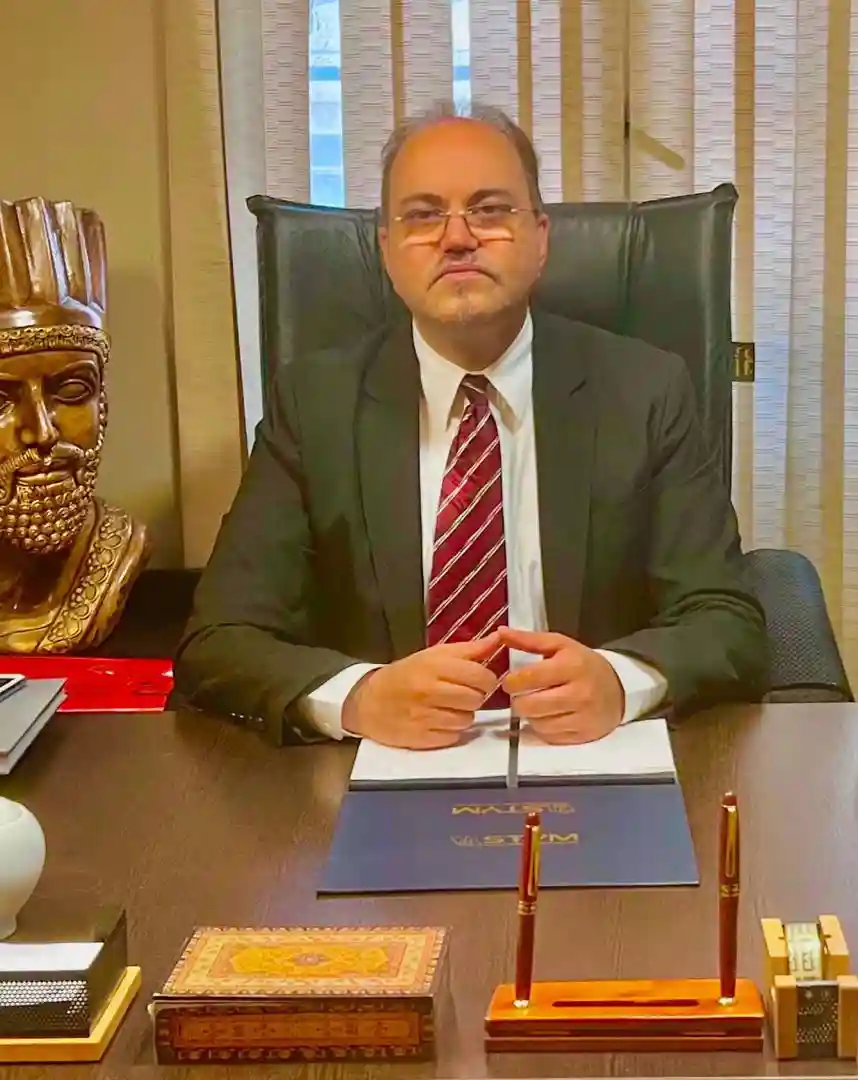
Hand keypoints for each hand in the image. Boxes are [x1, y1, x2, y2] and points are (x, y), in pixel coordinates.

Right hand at [342, 632, 501, 749]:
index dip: (486, 679)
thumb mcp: (433, 655)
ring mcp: (424, 717)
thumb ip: (468, 649)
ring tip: (449, 707)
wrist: (368, 701)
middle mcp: (429, 691)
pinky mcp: (421, 738)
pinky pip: (454, 736)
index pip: (480, 675)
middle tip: (463, 693)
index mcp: (433, 666)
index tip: (479, 680)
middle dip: (475, 697)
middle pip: (476, 699)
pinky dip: (452, 730)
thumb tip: (499, 637)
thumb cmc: (405, 674)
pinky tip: (439, 720)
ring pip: (467, 720)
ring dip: (464, 714)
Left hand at [499, 627, 624, 743]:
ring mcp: (582, 717)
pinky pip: (549, 736)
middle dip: (518, 700)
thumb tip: (500, 632)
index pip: (529, 677)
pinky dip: (543, 727)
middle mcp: (579, 693)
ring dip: (531, 715)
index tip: (509, 681)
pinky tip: (549, 715)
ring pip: (537, 723)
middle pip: (529, 705)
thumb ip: (529, 640)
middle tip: (521, 694)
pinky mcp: (583, 736)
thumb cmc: (583, 664)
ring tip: (537, 703)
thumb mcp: (560, 645)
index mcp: (572, 666)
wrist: (619, 689)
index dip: (511, 681)